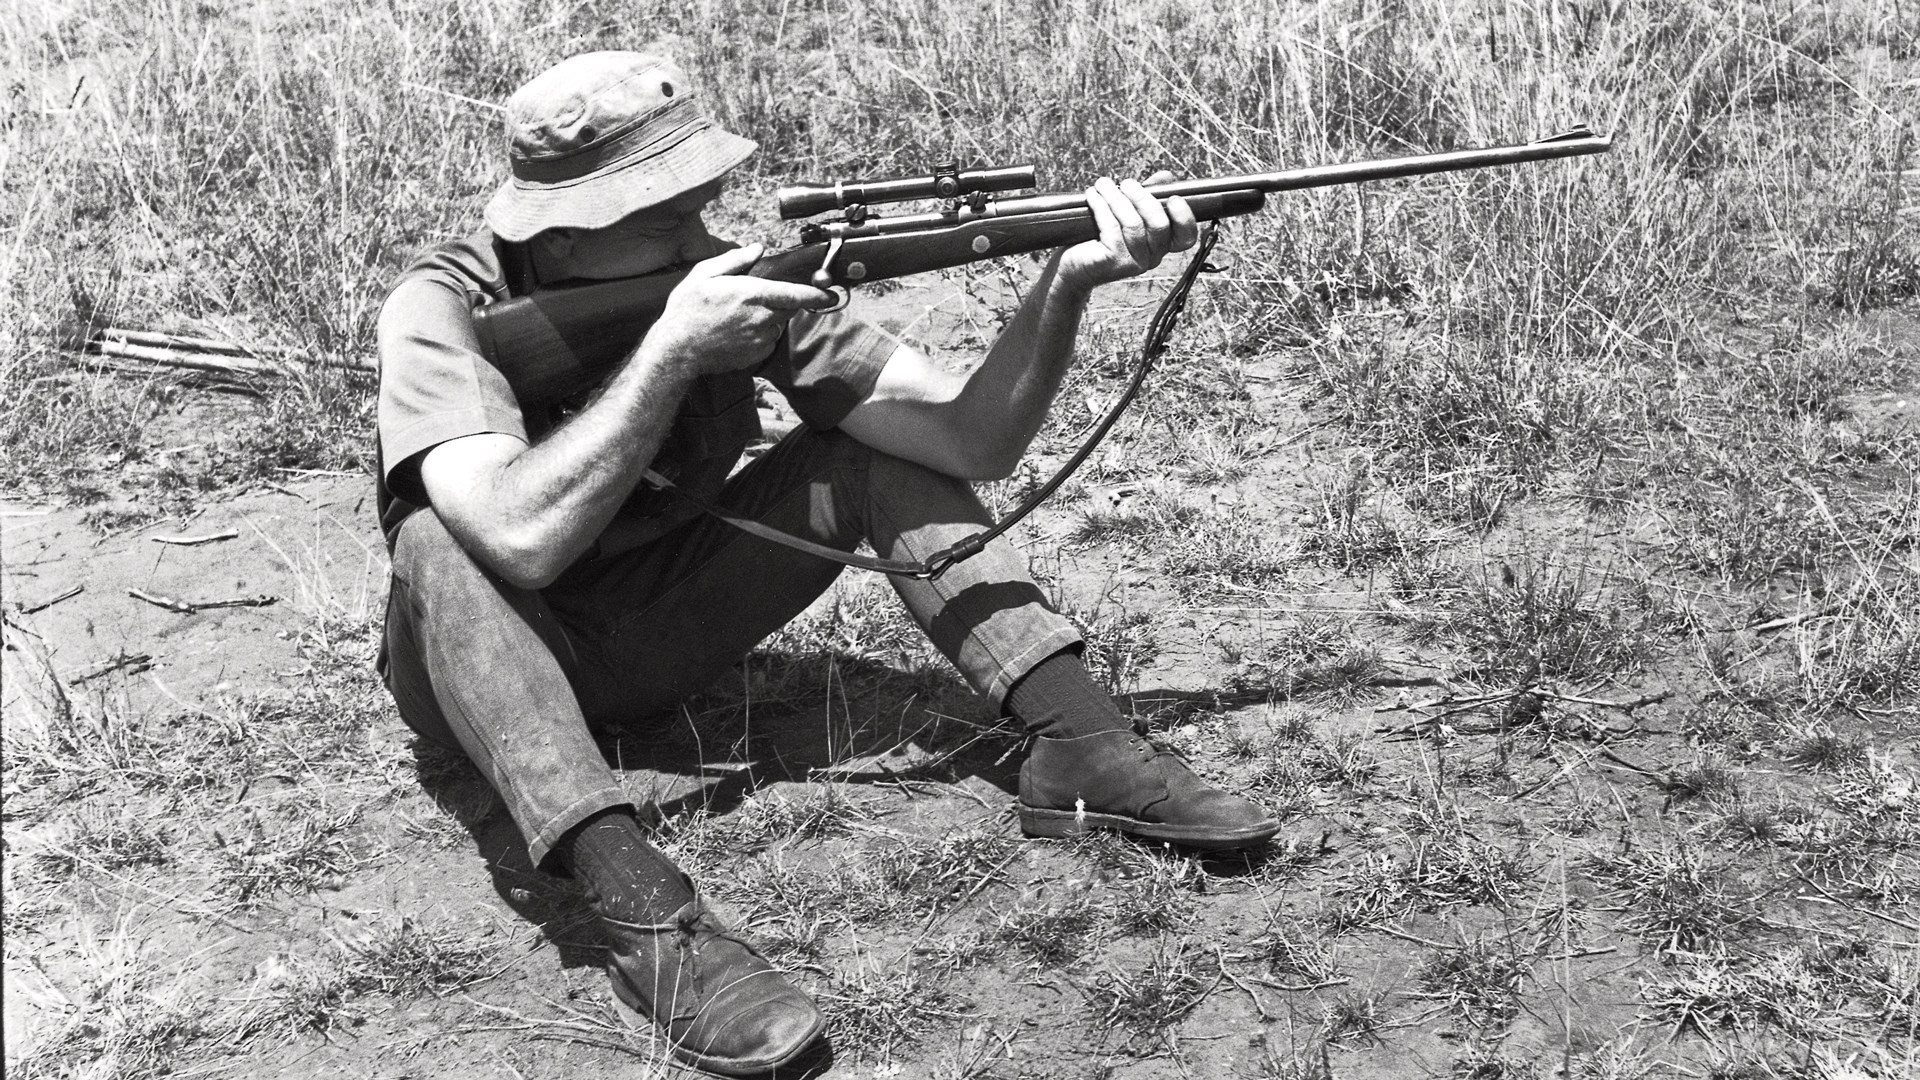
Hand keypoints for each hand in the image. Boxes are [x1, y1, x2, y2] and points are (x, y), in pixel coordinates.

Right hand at [641, 244, 836, 376]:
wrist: (677, 349)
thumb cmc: (687, 310)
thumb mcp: (704, 274)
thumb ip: (735, 260)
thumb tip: (758, 249)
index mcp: (752, 294)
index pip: (795, 294)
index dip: (817, 294)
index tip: (832, 294)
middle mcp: (761, 318)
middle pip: (788, 307)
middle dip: (780, 300)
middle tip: (754, 299)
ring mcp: (760, 339)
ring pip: (777, 324)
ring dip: (767, 318)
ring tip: (737, 316)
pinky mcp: (756, 355)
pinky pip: (767, 341)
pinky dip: (759, 334)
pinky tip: (735, 331)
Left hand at [1056, 170, 1198, 290]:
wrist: (1072, 266)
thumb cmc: (1099, 238)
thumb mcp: (1126, 214)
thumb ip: (1148, 197)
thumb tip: (1166, 176)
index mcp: (1160, 246)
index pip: (1185, 238)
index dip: (1185, 218)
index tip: (1173, 198)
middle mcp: (1151, 258)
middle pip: (1159, 224)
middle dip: (1142, 197)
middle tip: (1126, 183)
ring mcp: (1133, 262)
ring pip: (1133, 223)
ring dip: (1116, 197)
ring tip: (1103, 184)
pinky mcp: (1113, 261)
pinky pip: (1111, 227)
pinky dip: (1101, 206)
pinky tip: (1092, 195)